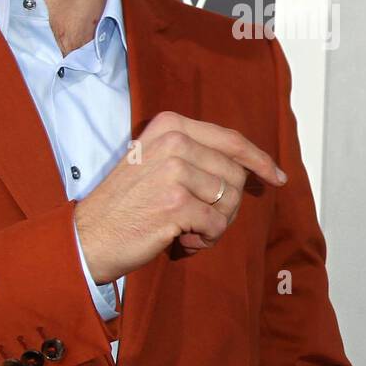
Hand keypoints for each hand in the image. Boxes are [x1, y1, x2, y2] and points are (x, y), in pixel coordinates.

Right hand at [74, 111, 286, 283]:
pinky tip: (183, 240)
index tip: (277, 176)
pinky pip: (216, 225)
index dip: (260, 160)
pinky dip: (206, 239)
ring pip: (230, 201)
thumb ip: (196, 153)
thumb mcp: (155, 159)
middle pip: (235, 175)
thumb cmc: (126, 203)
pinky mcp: (176, 204)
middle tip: (201, 219)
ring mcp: (174, 171)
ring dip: (215, 224)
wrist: (88, 235)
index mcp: (171, 125)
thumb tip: (250, 166)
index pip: (231, 140)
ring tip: (188, 229)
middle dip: (228, 204)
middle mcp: (173, 142)